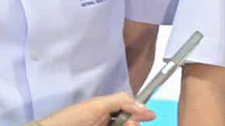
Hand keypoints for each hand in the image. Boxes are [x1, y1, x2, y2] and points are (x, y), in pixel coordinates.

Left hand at [38, 92, 156, 125]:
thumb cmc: (73, 119)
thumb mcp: (97, 106)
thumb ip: (120, 101)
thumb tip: (143, 105)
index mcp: (108, 108)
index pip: (130, 107)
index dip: (140, 112)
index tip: (151, 117)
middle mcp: (108, 120)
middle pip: (130, 121)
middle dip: (133, 123)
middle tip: (129, 125)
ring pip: (125, 125)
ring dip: (129, 125)